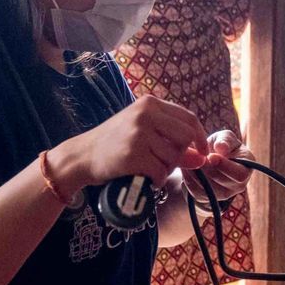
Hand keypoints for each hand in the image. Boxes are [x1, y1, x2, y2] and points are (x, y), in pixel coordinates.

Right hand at [53, 96, 207, 193]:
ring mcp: (138, 133)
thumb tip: (203, 158)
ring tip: (147, 168)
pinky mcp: (133, 154)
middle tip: (165, 163)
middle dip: (180, 155)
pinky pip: (160, 172)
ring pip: (173, 157)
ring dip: (165, 169)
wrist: (81, 156)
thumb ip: (174, 144)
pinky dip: (156, 180)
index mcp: (149, 104)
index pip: (188, 118)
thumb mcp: (144, 135)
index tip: (202, 151)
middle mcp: (145, 114)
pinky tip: (143, 178)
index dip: (200, 137)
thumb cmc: (115, 145)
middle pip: (185, 137)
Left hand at [192, 130, 254, 203]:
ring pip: (207, 186)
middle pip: (220, 181)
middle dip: (206, 167)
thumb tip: (221, 148)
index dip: (224, 166)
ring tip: (191, 158)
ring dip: (196, 172)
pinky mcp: (207, 198)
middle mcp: (238, 186)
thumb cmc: (222, 145)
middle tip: (196, 155)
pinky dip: (189, 178)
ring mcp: (223, 194)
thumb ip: (225, 140)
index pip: (239, 174)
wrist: (211, 157)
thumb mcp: (225, 137)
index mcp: (246, 169)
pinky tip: (188, 166)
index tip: (211, 155)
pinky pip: (196, 190)